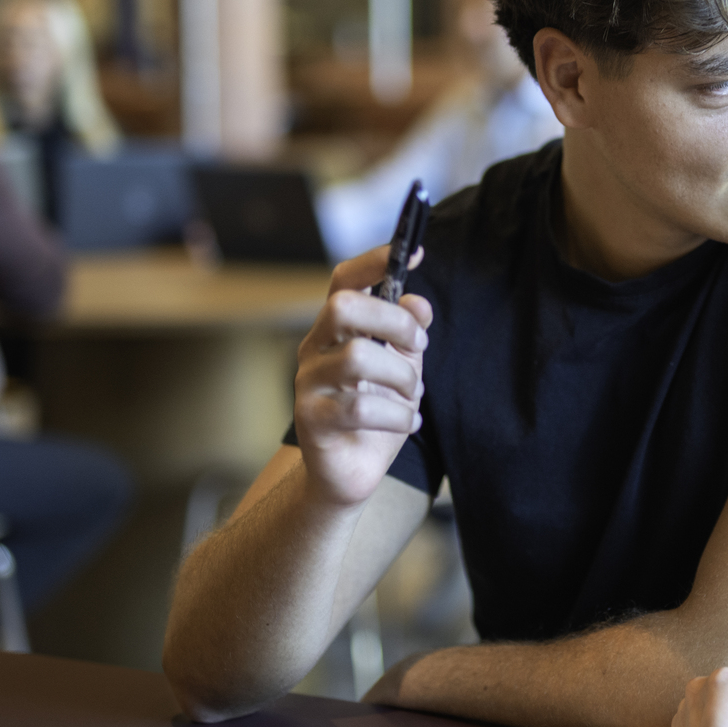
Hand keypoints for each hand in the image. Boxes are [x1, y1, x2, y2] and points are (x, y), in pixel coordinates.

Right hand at [293, 245, 432, 508]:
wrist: (350, 475)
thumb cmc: (376, 415)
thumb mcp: (402, 369)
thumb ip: (409, 335)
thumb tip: (419, 303)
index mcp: (336, 330)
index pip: (345, 280)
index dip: (375, 261)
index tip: (415, 251)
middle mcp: (316, 349)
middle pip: (344, 306)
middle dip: (393, 321)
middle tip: (417, 347)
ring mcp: (308, 383)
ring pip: (358, 358)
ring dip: (402, 377)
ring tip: (412, 395)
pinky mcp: (311, 420)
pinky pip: (361, 407)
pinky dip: (398, 415)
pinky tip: (407, 423)